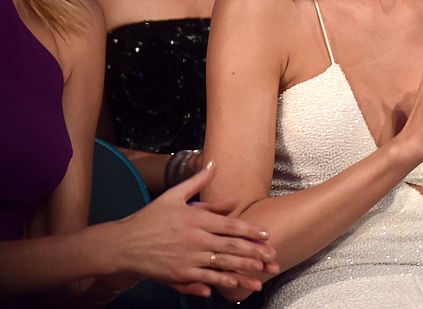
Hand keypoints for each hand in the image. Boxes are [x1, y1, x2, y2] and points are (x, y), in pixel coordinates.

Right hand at [119, 161, 277, 296]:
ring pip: (221, 266)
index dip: (250, 231)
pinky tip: (234, 287)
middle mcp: (195, 239)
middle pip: (230, 247)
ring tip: (261, 276)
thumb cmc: (149, 218)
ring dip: (244, 272)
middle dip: (254, 253)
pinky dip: (220, 283)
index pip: (229, 225)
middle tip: (272, 258)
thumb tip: (214, 163)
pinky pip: (204, 280)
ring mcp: (187, 258)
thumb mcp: (174, 195)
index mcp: (196, 219)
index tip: (266, 235)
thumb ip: (198, 182)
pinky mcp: (178, 274)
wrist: (122, 244)